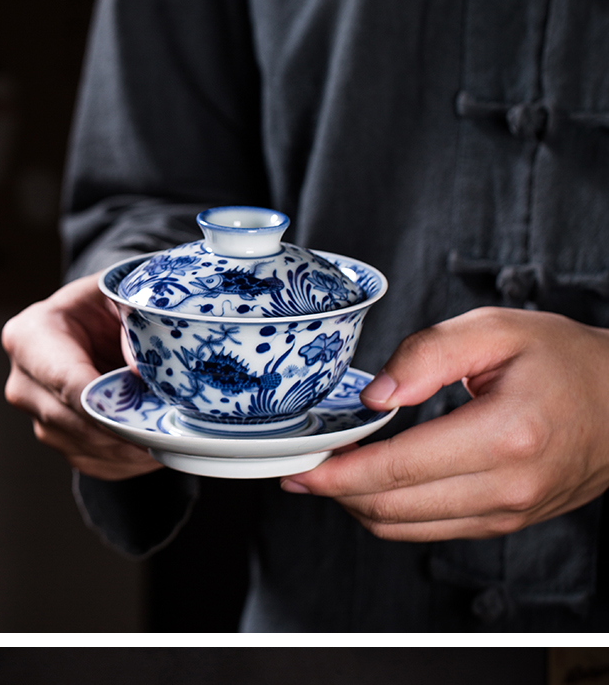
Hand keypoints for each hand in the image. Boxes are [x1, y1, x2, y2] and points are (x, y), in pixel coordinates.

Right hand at [3, 273, 162, 479]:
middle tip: (171, 429)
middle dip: (127, 428)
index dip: (106, 403)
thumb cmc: (101, 304)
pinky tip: (155, 443)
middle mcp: (24, 383)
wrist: (88, 323)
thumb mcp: (118, 294)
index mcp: (29, 338)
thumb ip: (132, 322)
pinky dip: (128, 458)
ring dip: (132, 446)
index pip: (66, 382)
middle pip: (76, 421)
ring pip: (88, 448)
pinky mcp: (58, 440)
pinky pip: (95, 462)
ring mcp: (37, 418)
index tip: (144, 416)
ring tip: (171, 435)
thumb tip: (143, 372)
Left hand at [280, 307, 608, 540]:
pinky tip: (372, 482)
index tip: (299, 466)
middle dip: (336, 492)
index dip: (338, 472)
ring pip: (407, 528)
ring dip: (358, 505)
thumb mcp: (494, 329)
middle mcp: (507, 487)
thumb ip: (426, 355)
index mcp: (504, 435)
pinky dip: (392, 511)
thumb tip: (374, 395)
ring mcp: (508, 513)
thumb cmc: (561, 358)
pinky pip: (432, 530)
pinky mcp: (506, 521)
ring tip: (329, 473)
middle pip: (393, 508)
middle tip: (300, 467)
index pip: (398, 469)